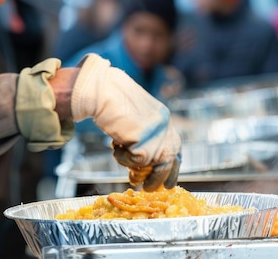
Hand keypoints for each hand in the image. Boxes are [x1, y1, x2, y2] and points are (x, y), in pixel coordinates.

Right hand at [71, 53, 181, 190]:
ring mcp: (156, 136)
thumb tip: (146, 161)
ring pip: (151, 165)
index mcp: (164, 119)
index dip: (171, 168)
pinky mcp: (144, 144)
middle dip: (158, 178)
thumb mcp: (136, 117)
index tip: (167, 183)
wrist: (102, 89)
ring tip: (119, 152)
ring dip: (134, 166)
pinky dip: (123, 158)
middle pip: (169, 162)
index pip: (175, 149)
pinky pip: (136, 163)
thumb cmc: (112, 100)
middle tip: (147, 188)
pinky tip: (115, 143)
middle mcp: (165, 127)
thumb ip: (145, 133)